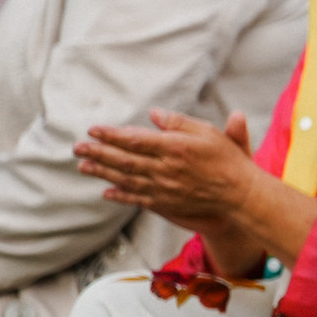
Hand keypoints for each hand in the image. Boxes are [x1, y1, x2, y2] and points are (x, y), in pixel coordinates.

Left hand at [74, 110, 264, 237]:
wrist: (240, 193)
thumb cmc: (227, 159)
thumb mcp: (207, 132)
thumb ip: (178, 122)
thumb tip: (153, 114)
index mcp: (174, 147)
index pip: (134, 140)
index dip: (111, 135)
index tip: (93, 129)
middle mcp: (165, 168)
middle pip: (124, 159)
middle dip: (98, 152)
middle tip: (77, 147)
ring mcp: (164, 188)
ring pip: (126, 179)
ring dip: (102, 172)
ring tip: (83, 166)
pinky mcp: (167, 202)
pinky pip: (137, 198)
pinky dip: (120, 195)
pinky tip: (106, 192)